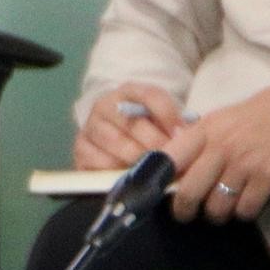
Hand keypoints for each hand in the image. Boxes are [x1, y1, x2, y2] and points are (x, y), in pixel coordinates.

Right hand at [71, 83, 185, 171]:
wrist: (112, 137)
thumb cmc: (145, 129)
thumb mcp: (160, 119)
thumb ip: (174, 123)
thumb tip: (189, 136)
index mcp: (128, 91)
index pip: (150, 96)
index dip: (168, 115)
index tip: (183, 134)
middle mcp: (104, 105)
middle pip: (132, 123)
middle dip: (156, 144)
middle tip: (173, 160)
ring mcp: (90, 127)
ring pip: (116, 144)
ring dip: (139, 159)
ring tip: (156, 172)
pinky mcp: (80, 150)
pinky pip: (100, 162)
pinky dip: (119, 171)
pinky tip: (134, 178)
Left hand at [159, 87, 269, 222]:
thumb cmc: (254, 117)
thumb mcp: (218, 121)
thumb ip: (194, 143)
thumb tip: (169, 168)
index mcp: (203, 132)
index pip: (167, 161)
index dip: (158, 182)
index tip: (156, 193)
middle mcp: (220, 149)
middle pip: (188, 193)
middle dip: (184, 211)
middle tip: (186, 214)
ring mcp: (244, 165)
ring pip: (217, 207)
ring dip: (217, 214)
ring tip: (221, 209)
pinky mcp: (267, 178)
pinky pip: (245, 209)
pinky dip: (243, 213)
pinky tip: (246, 204)